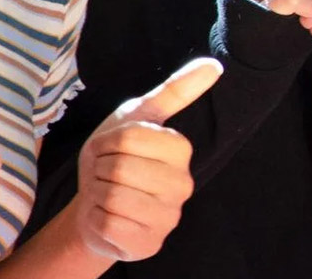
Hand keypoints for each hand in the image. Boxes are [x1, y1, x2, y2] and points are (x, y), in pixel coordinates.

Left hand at [73, 57, 222, 261]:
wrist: (96, 203)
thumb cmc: (116, 156)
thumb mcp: (137, 117)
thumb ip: (175, 91)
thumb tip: (215, 65)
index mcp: (181, 149)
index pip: (129, 137)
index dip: (107, 142)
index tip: (111, 148)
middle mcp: (183, 184)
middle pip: (119, 167)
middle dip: (99, 169)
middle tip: (105, 174)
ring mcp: (168, 217)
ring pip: (113, 196)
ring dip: (97, 194)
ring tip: (107, 194)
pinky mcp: (149, 244)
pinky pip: (109, 224)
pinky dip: (97, 219)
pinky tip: (107, 217)